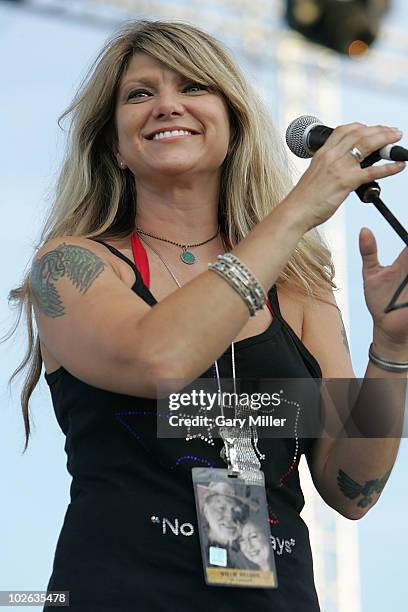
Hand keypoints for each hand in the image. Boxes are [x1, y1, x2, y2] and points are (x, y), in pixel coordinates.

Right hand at [286, 123, 405, 232]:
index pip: (344, 130)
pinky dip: (389, 167)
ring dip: (387, 140)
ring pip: (368, 145)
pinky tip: (399, 165)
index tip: (373, 128)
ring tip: (397, 140)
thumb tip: (342, 169)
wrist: (295, 212)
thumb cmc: (303, 199)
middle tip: (393, 132)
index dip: (362, 126)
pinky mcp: (346, 182)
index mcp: (322, 153)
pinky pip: (373, 171)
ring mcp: (339, 168)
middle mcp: (331, 156)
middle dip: (380, 130)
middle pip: (360, 133)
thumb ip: (328, 168)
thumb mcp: (314, 175)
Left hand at [359, 227, 407, 353]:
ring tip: (402, 280)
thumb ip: (368, 253)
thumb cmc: (379, 301)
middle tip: (403, 264)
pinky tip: (405, 284)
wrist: (387, 326)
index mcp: (406, 260)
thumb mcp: (372, 275)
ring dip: (407, 276)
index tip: (404, 246)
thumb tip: (364, 230)